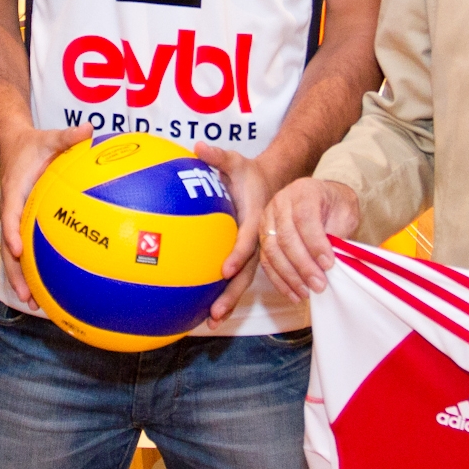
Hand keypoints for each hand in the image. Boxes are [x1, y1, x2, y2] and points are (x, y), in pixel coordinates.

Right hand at [0, 120, 92, 301]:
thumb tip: (89, 128)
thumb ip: (68, 136)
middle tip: (27, 295)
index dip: (11, 232)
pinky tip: (49, 287)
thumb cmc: (33, 144)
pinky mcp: (22, 225)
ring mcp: (15, 221)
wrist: (13, 144)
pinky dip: (32, 269)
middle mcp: (11, 210)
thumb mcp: (50, 137)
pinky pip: (25, 248)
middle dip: (15, 272)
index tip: (17, 249)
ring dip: (22, 279)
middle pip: (7, 246)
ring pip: (13, 254)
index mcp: (14, 191)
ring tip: (34, 304)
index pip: (9, 214)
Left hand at [196, 144, 276, 323]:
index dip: (237, 255)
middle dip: (232, 293)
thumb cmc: (249, 174)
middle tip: (216, 313)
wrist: (271, 184)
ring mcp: (253, 252)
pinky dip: (227, 295)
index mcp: (256, 221)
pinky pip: (237, 278)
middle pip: (246, 272)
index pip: (247, 241)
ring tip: (212, 322)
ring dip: (230, 301)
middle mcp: (257, 241)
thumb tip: (198, 146)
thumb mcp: (237, 161)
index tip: (224, 270)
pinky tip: (208, 313)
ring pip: (243, 281)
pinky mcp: (246, 257)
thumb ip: (219, 156)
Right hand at [258, 178, 361, 302]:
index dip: (315, 244)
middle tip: (319, 285)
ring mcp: (268, 219)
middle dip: (303, 265)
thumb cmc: (336, 206)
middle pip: (285, 237)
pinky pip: (266, 260)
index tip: (329, 264)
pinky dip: (280, 280)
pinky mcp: (263, 236)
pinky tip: (293, 293)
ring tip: (307, 292)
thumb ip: (336, 233)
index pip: (304, 218)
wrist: (324, 198)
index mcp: (303, 192)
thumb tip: (327, 263)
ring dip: (290, 276)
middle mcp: (280, 202)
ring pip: (272, 251)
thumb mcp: (345, 213)